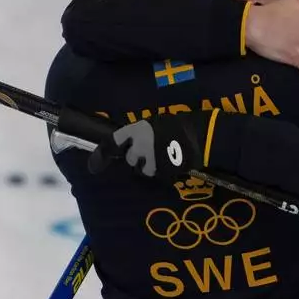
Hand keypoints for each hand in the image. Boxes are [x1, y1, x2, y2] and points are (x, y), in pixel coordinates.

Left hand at [88, 110, 212, 181]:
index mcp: (138, 129)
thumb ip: (144, 132)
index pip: (114, 141)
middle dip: (137, 158)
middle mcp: (140, 145)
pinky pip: (156, 175)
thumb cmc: (182, 125)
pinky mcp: (162, 171)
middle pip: (130, 158)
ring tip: (162, 160)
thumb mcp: (159, 123)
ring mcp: (151, 159)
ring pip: (143, 170)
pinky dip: (161, 172)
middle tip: (149, 153)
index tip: (96, 163)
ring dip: (149, 167)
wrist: (202, 136)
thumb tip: (133, 143)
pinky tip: (171, 165)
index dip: (104, 152)